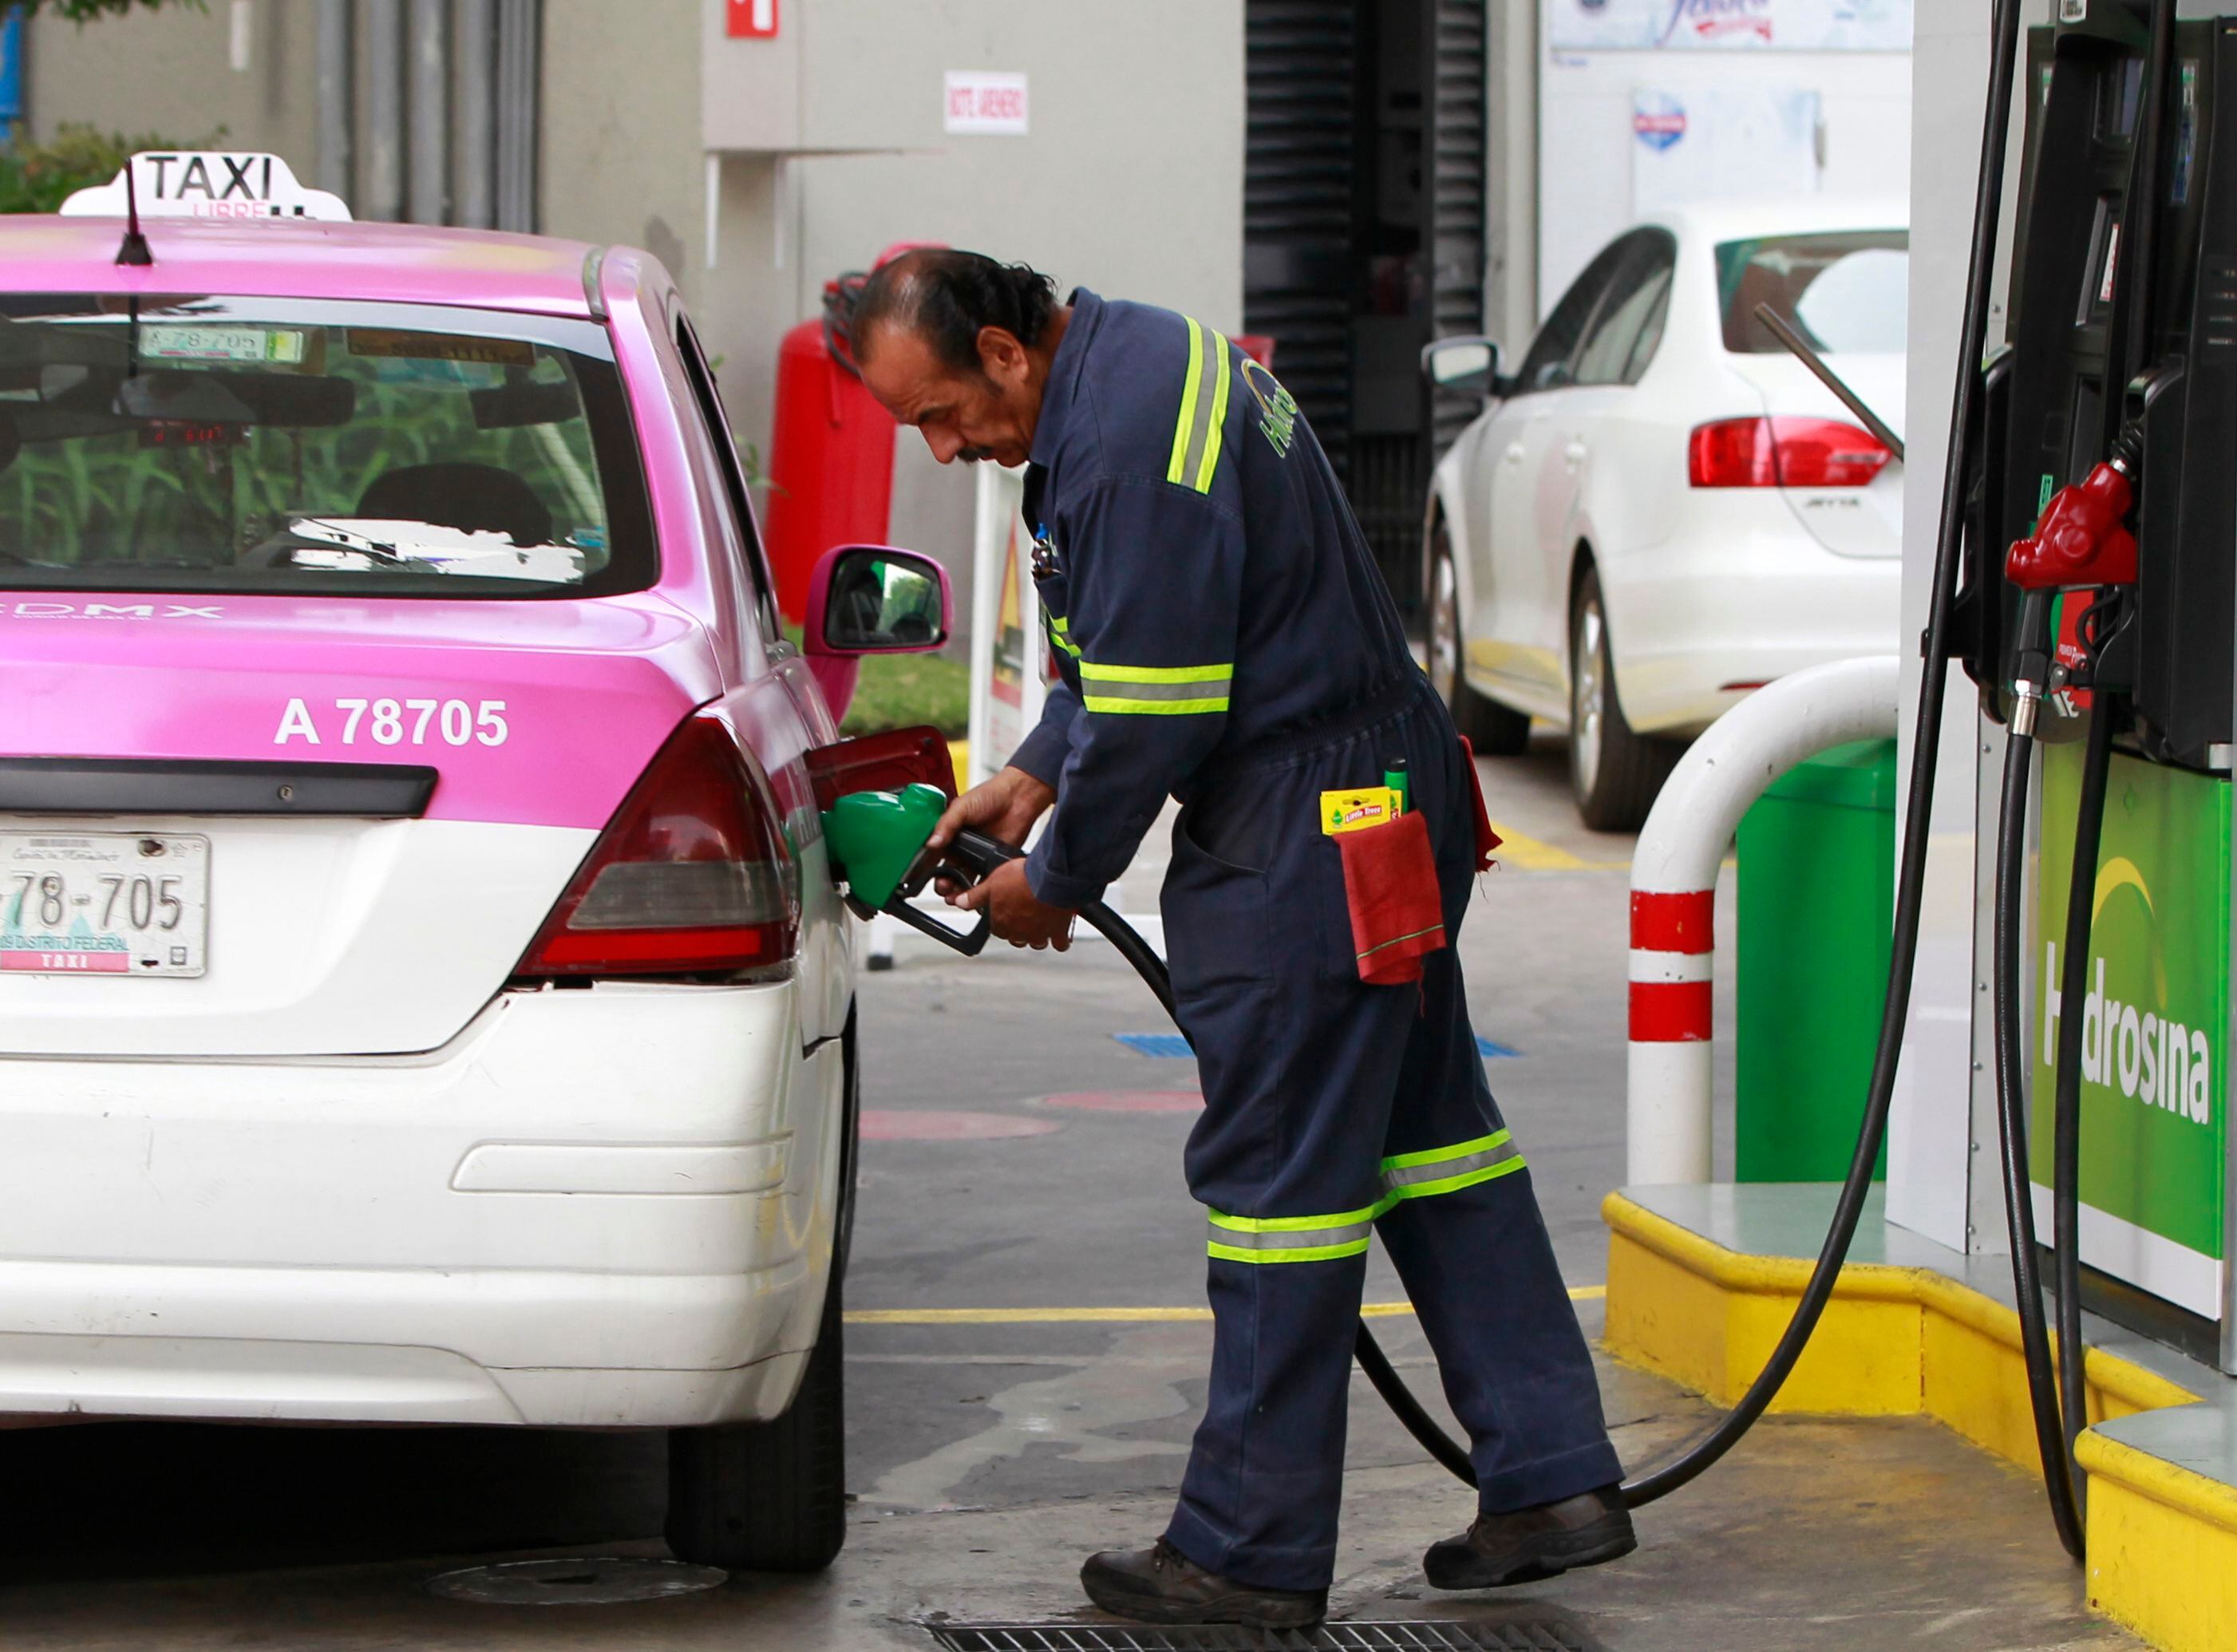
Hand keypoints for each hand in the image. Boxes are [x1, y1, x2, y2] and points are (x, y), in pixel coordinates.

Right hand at [927, 765, 1055, 896]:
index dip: (926, 867)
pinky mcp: (992, 862)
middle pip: (946, 871)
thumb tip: (931, 842)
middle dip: (942, 883)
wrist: (1019, 798)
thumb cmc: (991, 794)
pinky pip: (983, 880)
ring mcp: (976, 855)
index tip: (922, 877)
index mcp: (949, 832)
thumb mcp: (962, 806)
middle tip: (943, 886)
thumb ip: (946, 824)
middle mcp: (961, 846)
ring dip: (957, 890)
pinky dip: (978, 890)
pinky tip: (974, 893)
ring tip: (956, 895)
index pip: (932, 854)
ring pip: (962, 879)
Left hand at [955, 857, 1076, 950]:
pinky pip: (1059, 943)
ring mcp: (1039, 934)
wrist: (1050, 879)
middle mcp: (1019, 932)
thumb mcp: (992, 882)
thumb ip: (975, 896)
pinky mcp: (1058, 932)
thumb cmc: (1022, 879)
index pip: (997, 929)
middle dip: (1018, 930)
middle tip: (1024, 915)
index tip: (1006, 912)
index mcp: (1001, 922)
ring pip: (1036, 943)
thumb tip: (959, 903)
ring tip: (1040, 923)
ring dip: (1037, 936)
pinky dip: (1059, 939)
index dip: (1001, 921)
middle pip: (1016, 939)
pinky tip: (1059, 931)